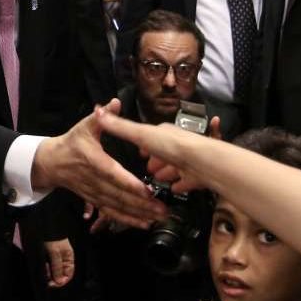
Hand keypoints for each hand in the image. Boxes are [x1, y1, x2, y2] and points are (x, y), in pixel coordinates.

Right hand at [32, 100, 164, 229]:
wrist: (51, 163)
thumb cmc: (71, 143)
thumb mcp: (84, 126)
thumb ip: (102, 117)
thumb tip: (115, 102)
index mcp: (94, 161)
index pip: (114, 174)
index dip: (129, 184)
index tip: (146, 190)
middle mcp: (94, 180)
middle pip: (119, 195)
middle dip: (141, 204)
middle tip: (161, 208)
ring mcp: (94, 193)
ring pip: (117, 206)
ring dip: (138, 214)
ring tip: (157, 217)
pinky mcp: (95, 201)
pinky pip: (111, 213)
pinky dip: (127, 220)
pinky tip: (143, 224)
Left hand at [44, 238, 74, 286]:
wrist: (43, 226)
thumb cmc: (51, 237)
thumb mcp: (55, 252)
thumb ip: (57, 267)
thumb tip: (59, 282)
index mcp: (68, 258)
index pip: (68, 275)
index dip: (61, 281)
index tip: (52, 284)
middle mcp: (63, 260)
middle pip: (60, 275)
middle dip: (53, 278)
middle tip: (46, 278)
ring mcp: (55, 258)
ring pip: (53, 272)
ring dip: (48, 274)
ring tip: (44, 269)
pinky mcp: (48, 257)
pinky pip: (48, 267)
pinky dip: (44, 269)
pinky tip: (42, 266)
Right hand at [94, 107, 212, 195]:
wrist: (201, 161)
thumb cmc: (171, 145)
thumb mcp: (141, 134)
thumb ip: (121, 127)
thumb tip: (99, 111)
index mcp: (162, 134)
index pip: (149, 138)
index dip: (142, 145)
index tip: (138, 153)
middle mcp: (175, 145)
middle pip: (163, 154)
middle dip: (155, 162)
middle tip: (148, 171)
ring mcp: (186, 161)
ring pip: (174, 168)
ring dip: (166, 174)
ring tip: (157, 182)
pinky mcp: (195, 176)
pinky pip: (186, 181)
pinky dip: (179, 184)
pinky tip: (175, 189)